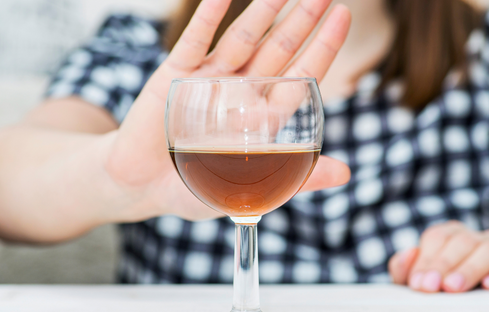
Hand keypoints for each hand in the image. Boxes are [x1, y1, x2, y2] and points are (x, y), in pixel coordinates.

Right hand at [103, 0, 351, 220]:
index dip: (323, 46)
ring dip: (262, 11)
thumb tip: (346, 175)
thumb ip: (298, 178)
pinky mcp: (176, 76)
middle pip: (278, 48)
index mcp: (263, 115)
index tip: (342, 15)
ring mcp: (210, 79)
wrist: (142, 188)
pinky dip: (207, 19)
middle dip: (301, 19)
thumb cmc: (197, 189)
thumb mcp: (252, 189)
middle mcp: (241, 91)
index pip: (301, 74)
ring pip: (243, 38)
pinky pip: (194, 42)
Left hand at [388, 221, 488, 291]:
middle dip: (444, 264)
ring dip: (470, 268)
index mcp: (453, 237)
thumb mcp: (431, 285)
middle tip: (433, 287)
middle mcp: (480, 238)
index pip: (437, 237)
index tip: (418, 284)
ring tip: (455, 288)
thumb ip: (408, 272)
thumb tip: (407, 253)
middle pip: (462, 241)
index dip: (426, 259)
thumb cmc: (461, 294)